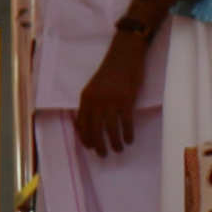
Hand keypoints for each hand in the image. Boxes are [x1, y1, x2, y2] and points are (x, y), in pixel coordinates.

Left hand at [75, 33, 149, 156]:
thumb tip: (90, 125)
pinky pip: (126, 123)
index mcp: (85, 99)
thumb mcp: (94, 88)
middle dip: (98, 146)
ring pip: (110, 130)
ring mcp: (111, 101)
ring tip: (119, 149)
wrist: (124, 56)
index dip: (85, 139)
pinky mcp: (126, 100)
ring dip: (114, 143)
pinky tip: (130, 140)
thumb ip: (91, 104)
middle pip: (95, 130)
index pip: (82, 124)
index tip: (91, 147)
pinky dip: (128, 134)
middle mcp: (96, 101)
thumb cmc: (111, 72)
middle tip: (103, 155)